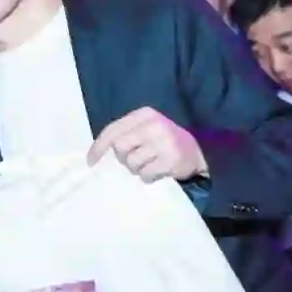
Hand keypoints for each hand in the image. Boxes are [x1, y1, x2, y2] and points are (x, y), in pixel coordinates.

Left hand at [87, 106, 206, 182]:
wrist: (200, 151)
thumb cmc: (164, 141)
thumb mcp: (146, 129)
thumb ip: (125, 135)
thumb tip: (98, 154)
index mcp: (144, 114)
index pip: (113, 130)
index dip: (98, 147)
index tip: (91, 162)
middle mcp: (154, 125)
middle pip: (120, 147)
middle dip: (123, 158)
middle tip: (134, 161)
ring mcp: (164, 142)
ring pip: (131, 162)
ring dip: (136, 169)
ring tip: (148, 165)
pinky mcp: (171, 160)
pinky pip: (146, 174)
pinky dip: (148, 177)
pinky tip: (157, 171)